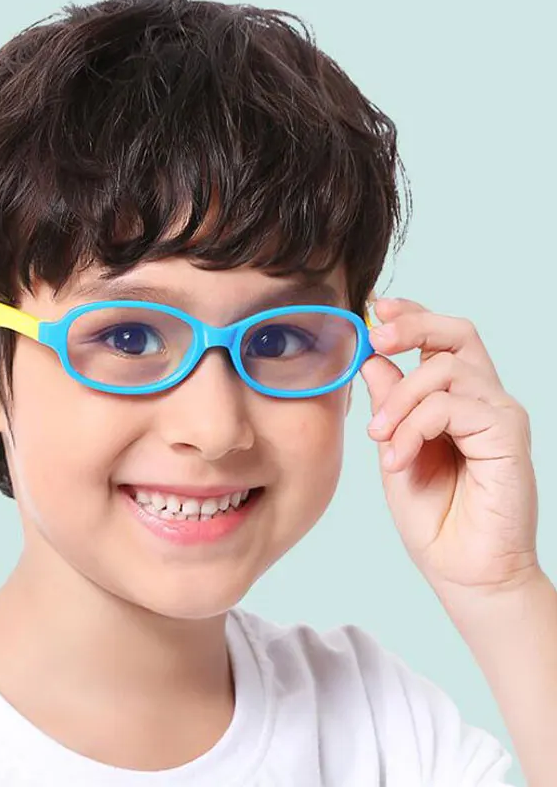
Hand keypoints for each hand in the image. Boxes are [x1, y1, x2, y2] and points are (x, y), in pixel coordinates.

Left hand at [359, 297, 539, 596]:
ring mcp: (499, 415)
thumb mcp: (396, 449)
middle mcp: (484, 399)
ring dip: (400, 400)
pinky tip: (398, 458)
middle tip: (375, 339)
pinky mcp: (508, 435)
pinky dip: (414, 426)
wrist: (463, 571)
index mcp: (456, 400)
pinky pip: (452, 407)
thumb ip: (390, 405)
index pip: (442, 339)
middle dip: (412, 325)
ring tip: (381, 439)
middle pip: (457, 332)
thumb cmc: (432, 516)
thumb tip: (373, 359)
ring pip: (446, 369)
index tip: (376, 309)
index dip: (412, 316)